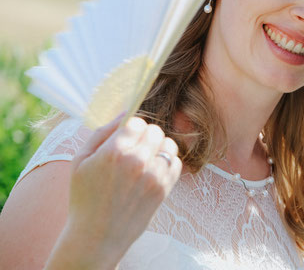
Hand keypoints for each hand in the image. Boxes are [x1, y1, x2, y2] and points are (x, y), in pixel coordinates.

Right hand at [66, 113, 181, 263]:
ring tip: (146, 159)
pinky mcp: (164, 188)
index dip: (131, 128)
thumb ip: (102, 132)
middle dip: (145, 136)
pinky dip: (168, 162)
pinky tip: (154, 170)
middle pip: (154, 130)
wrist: (96, 236)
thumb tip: (124, 112)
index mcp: (115, 151)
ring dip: (158, 148)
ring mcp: (153, 175)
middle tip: (135, 148)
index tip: (126, 137)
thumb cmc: (84, 197)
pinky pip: (176, 162)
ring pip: (168, 144)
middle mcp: (137, 160)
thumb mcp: (80, 160)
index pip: (137, 121)